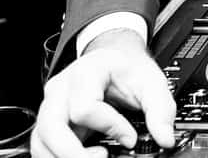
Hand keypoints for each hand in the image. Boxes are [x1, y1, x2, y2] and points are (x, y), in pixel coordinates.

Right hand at [31, 28, 176, 157]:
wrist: (114, 59)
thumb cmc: (128, 69)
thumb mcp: (152, 81)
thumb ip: (161, 109)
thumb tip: (165, 138)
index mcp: (85, 73)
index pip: (86, 108)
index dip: (110, 127)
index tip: (130, 138)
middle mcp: (61, 89)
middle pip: (52, 127)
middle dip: (74, 152)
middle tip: (103, 157)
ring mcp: (51, 106)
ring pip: (41, 140)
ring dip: (64, 157)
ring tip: (96, 157)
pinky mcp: (49, 121)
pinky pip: (42, 145)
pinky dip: (58, 157)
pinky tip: (83, 156)